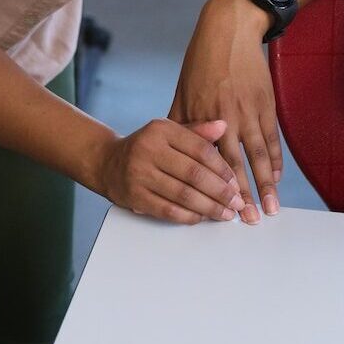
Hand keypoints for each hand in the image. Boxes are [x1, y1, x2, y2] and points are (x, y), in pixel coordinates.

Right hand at [96, 118, 242, 224]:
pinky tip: (202, 217)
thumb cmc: (146, 147)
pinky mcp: (135, 196)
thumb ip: (197, 132)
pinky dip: (189, 216)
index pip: (200, 150)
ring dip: (209, 208)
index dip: (222, 168)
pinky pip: (168, 210)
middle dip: (220, 192)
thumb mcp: (169, 132)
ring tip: (225, 214)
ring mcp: (140, 174)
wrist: (107, 162)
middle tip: (236, 202)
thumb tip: (224, 126)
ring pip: (183, 195)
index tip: (235, 182)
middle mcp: (148, 150)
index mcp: (161, 130)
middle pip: (194, 174)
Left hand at [171, 0, 280, 222]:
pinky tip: (277, 178)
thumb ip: (180, 121)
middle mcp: (226, 117)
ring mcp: (249, 112)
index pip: (207, 160)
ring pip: (259, 155)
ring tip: (270, 209)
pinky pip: (272, 139)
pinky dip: (276, 161)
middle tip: (248, 220)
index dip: (212, 186)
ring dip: (266, 185)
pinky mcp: (266, 105)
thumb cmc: (202, 62)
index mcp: (201, 115)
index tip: (217, 208)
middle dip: (242, 195)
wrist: (230, 30)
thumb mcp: (183, 90)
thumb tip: (173, 150)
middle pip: (235, 164)